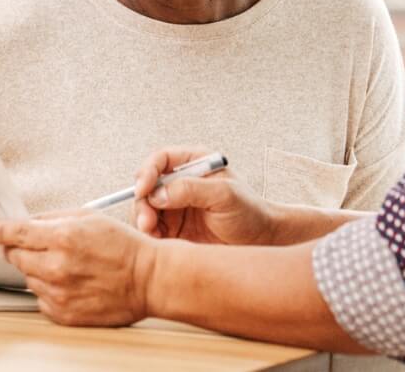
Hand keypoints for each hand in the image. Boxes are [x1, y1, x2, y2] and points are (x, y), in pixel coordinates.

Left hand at [0, 209, 155, 326]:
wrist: (148, 279)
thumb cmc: (124, 246)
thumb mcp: (90, 217)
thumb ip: (55, 218)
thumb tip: (30, 222)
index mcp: (63, 238)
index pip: (15, 234)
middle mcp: (56, 267)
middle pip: (15, 257)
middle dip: (18, 249)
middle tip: (35, 245)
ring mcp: (58, 293)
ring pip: (28, 278)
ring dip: (38, 268)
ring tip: (66, 264)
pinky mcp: (63, 313)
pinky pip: (40, 299)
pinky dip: (49, 289)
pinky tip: (70, 281)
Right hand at [133, 146, 275, 245]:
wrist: (262, 242)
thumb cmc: (249, 212)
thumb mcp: (225, 195)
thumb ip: (191, 189)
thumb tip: (158, 193)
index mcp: (194, 163)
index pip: (160, 160)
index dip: (147, 172)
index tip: (143, 189)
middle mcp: (180, 181)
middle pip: (147, 185)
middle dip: (142, 202)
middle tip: (147, 222)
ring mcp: (175, 205)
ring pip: (146, 208)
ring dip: (144, 220)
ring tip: (153, 234)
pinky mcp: (174, 228)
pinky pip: (152, 229)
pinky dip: (150, 236)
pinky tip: (159, 244)